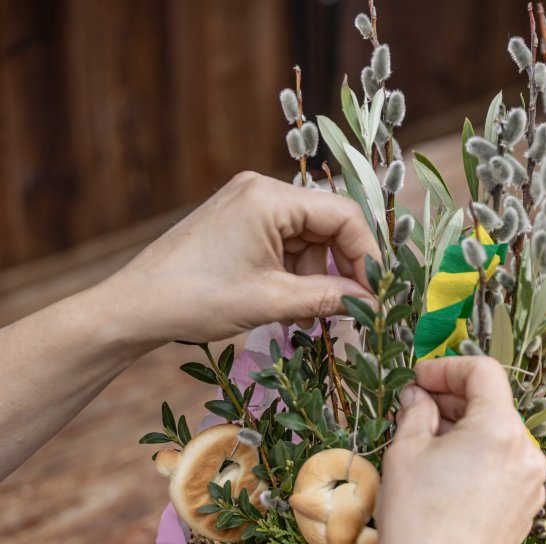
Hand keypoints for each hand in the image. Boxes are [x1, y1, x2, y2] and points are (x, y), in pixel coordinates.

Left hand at [104, 172, 380, 344]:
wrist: (137, 307)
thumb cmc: (197, 298)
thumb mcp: (271, 301)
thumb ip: (328, 298)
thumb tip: (370, 304)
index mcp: (270, 196)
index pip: (343, 215)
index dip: (367, 256)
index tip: (376, 295)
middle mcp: (260, 191)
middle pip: (327, 226)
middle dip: (341, 271)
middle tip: (349, 311)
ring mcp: (247, 207)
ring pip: (307, 241)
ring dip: (316, 280)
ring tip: (309, 318)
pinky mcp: (237, 226)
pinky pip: (283, 247)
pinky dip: (294, 277)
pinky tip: (290, 308)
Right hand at [376, 357, 545, 543]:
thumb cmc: (414, 519)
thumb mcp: (406, 452)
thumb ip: (417, 412)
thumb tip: (420, 397)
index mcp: (501, 431)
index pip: (484, 374)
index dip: (447, 369)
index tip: (420, 380)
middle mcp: (528, 455)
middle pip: (494, 407)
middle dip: (456, 402)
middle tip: (417, 409)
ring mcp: (533, 487)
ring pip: (501, 440)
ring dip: (468, 433)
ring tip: (429, 447)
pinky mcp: (527, 512)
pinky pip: (506, 471)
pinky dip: (481, 462)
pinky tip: (449, 477)